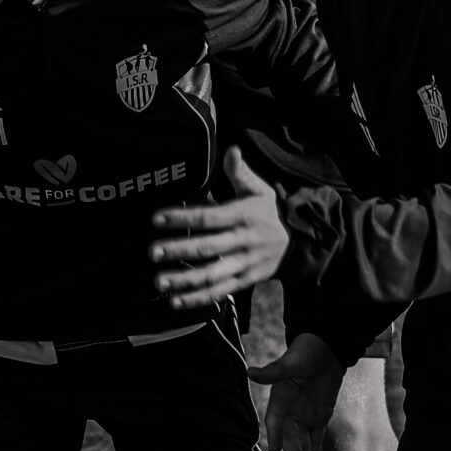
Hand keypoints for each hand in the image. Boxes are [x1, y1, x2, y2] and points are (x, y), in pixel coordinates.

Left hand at [150, 147, 285, 308]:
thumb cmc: (268, 212)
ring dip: (184, 280)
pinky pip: (220, 291)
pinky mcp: (244, 280)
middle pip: (207, 247)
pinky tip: (176, 301)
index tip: (157, 218)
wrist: (298, 242)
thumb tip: (231, 150)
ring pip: (212, 274)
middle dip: (178, 250)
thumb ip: (240, 172)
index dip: (182, 218)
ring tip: (160, 281)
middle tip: (153, 252)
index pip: (208, 217)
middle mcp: (242, 241)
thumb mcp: (259, 189)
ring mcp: (243, 263)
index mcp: (242, 216)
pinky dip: (198, 298)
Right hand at [250, 333, 346, 450]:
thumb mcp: (290, 361)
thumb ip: (273, 371)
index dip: (276, 435)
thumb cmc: (305, 352)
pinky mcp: (319, 418)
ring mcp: (304, 416)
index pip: (275, 421)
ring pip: (303, 445)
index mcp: (279, 398)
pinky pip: (316, 441)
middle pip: (292, 439)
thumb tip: (249, 373)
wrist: (326, 349)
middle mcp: (289, 411)